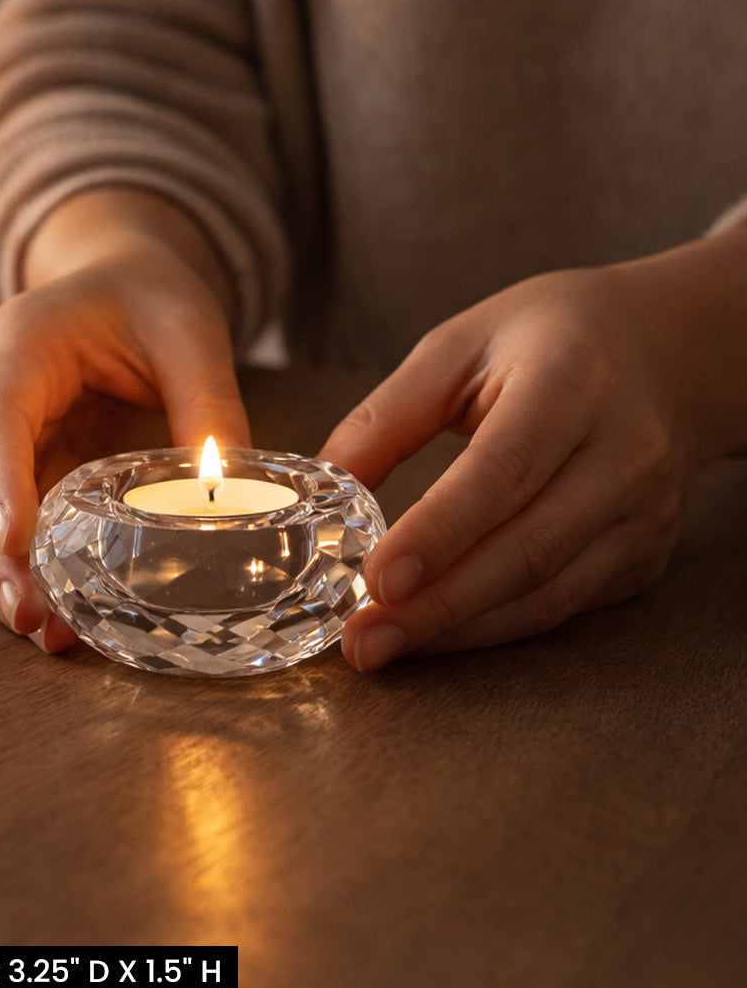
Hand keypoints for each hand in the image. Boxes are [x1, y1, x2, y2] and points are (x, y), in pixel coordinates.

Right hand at [0, 205, 249, 650]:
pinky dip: (12, 576)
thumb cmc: (148, 298)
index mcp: (18, 345)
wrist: (118, 284)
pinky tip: (46, 621)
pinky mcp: (7, 473)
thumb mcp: (190, 334)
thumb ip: (210, 405)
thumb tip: (230, 494)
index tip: (14, 540)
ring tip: (42, 632)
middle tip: (34, 614)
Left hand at [320, 237, 746, 670]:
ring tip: (382, 647)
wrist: (664, 352)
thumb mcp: (460, 345)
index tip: (376, 578)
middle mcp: (624, 452)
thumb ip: (389, 414)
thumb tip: (324, 484)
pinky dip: (494, 627)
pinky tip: (436, 633)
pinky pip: (563, 606)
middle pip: (528, 547)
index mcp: (572, 380)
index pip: (504, 469)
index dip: (440, 531)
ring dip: (459, 630)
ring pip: (547, 593)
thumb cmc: (548, 339)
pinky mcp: (644, 554)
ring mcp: (644, 512)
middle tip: (362, 639)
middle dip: (437, 605)